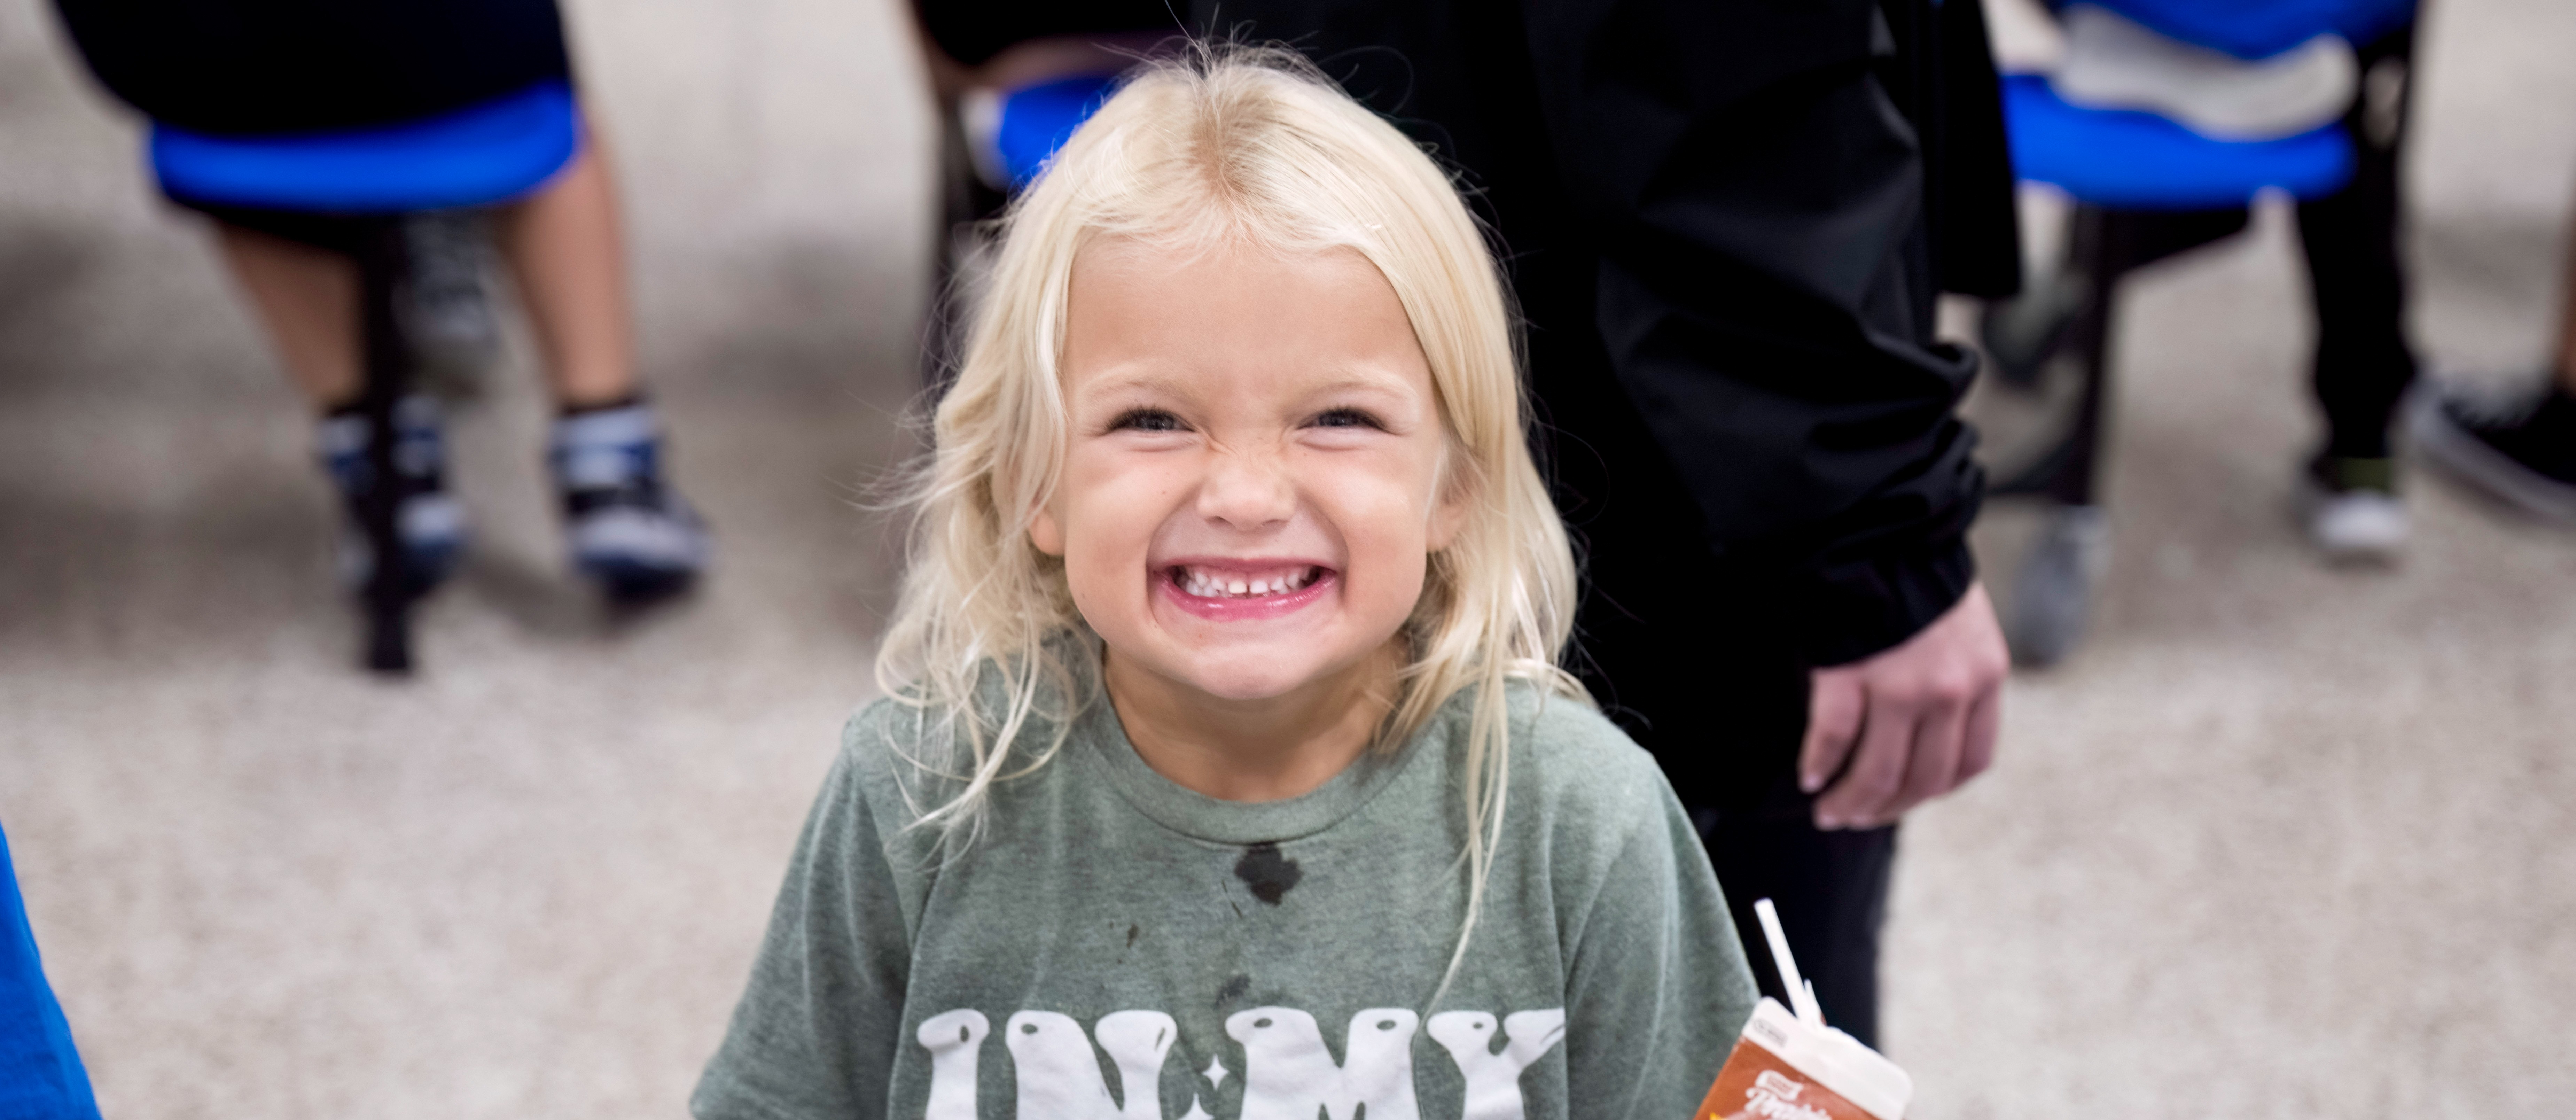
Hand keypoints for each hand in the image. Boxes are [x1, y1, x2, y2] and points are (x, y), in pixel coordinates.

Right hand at [1800, 582, 2006, 829]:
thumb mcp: (1959, 629)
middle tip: (1855, 817)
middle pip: (1922, 780)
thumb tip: (1920, 738)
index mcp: (1984, 677)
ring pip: (1877, 773)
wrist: (1878, 525)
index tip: (1906, 796)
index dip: (1934, 789)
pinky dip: (1819, 764)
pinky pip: (1833, 739)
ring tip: (1830, 810)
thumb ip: (1953, 680)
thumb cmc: (1912, 574)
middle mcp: (1951, 690)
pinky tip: (1809, 776)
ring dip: (1851, 802)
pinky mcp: (1852, 674)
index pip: (1969, 762)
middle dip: (1886, 808)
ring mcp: (1902, 684)